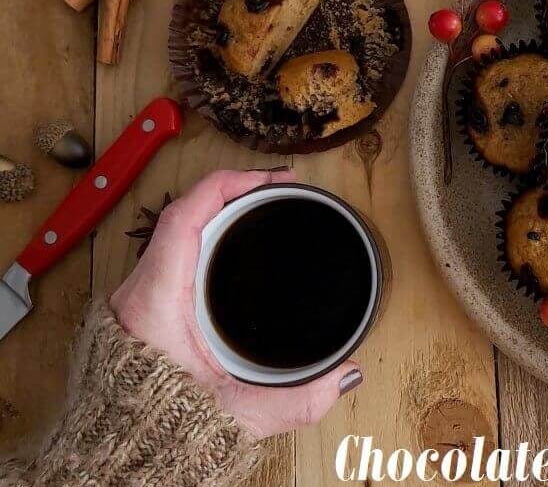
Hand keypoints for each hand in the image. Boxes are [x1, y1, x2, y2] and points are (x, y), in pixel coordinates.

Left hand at [111, 169, 362, 439]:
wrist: (113, 457)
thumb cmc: (161, 432)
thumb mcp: (236, 414)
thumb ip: (297, 399)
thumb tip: (345, 375)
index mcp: (156, 302)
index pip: (183, 217)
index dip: (226, 185)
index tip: (269, 179)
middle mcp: (140, 291)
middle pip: (184, 214)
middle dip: (233, 189)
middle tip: (278, 186)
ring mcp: (139, 296)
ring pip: (177, 231)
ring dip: (218, 209)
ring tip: (260, 202)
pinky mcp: (144, 306)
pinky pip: (173, 250)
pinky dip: (206, 232)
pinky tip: (233, 238)